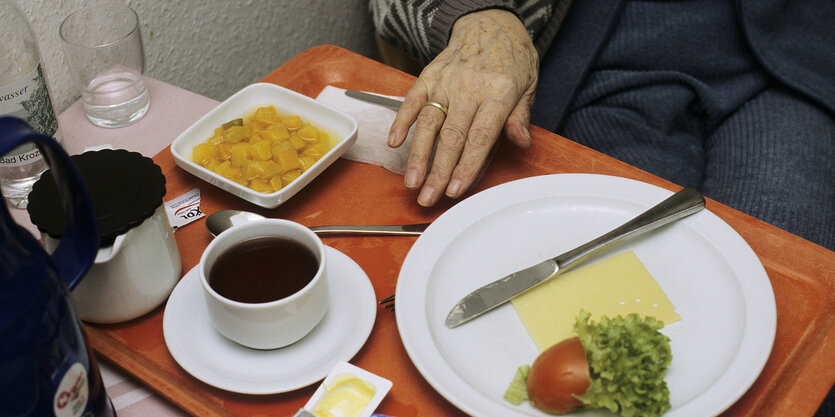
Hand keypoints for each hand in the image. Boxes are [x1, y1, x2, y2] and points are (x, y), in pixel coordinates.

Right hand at [388, 9, 538, 206]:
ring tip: (411, 181)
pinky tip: (394, 143)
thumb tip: (521, 142)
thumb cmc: (510, 57)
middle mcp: (469, 89)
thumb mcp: (528, 84)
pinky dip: (401, 122)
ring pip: (428, 124)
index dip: (466, 167)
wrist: (489, 21)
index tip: (456, 189)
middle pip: (451, 137)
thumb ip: (521, 116)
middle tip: (429, 197)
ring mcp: (445, 83)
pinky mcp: (428, 77)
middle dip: (438, 171)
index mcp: (498, 94)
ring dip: (418, 155)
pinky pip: (411, 100)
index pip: (480, 138)